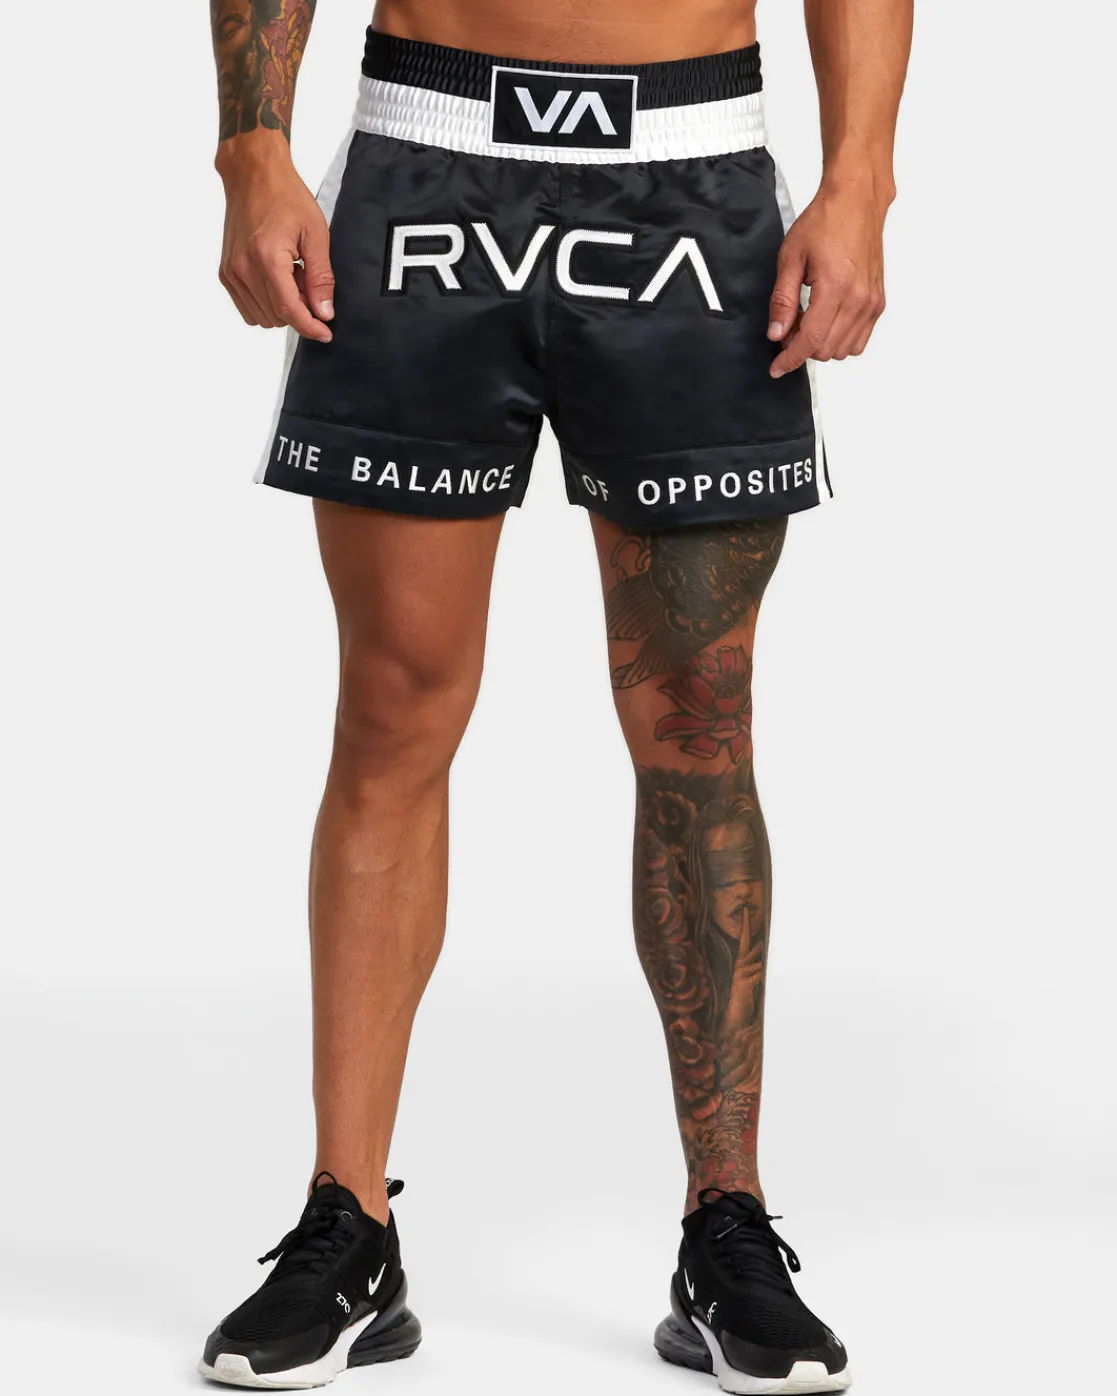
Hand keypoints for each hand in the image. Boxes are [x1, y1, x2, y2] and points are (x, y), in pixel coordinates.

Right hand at [217, 149, 334, 342]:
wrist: (253, 176)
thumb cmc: (285, 197)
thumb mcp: (316, 235)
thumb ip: (320, 278)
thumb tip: (324, 313)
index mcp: (267, 259)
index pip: (289, 311)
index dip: (310, 328)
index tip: (325, 333)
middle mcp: (243, 269)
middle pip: (277, 317)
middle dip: (298, 310)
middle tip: (308, 282)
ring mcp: (231, 272)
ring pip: (262, 317)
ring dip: (281, 307)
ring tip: (291, 276)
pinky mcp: (226, 273)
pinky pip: (248, 308)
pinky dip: (266, 303)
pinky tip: (276, 278)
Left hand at [767, 184, 888, 377]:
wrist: (856, 202)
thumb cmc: (825, 222)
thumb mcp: (791, 259)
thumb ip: (782, 301)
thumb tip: (776, 334)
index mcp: (835, 287)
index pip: (811, 341)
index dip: (790, 359)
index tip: (777, 368)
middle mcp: (859, 298)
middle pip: (826, 350)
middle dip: (802, 346)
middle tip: (790, 325)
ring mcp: (872, 302)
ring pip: (843, 350)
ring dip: (821, 344)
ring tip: (809, 318)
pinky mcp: (878, 302)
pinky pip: (859, 340)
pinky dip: (840, 339)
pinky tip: (827, 320)